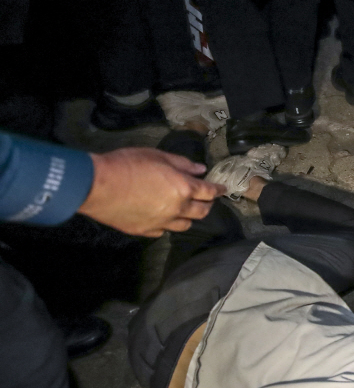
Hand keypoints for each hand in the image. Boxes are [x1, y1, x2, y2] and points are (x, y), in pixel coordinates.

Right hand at [78, 147, 224, 236]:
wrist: (95, 185)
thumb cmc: (127, 164)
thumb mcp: (157, 156)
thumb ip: (182, 164)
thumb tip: (201, 170)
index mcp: (183, 189)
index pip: (209, 192)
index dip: (218, 190)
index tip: (223, 189)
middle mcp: (176, 209)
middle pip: (201, 212)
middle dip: (207, 205)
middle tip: (205, 199)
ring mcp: (160, 223)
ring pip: (184, 225)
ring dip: (188, 217)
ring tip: (185, 209)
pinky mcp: (144, 231)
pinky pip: (162, 231)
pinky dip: (166, 225)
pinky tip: (163, 219)